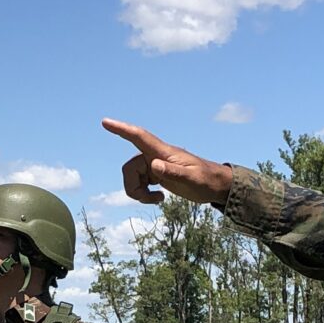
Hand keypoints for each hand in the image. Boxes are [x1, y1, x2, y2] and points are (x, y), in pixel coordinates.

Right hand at [102, 119, 232, 207]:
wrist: (217, 186)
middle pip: (130, 167)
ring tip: (157, 200)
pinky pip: (140, 182)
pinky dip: (143, 193)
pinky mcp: (158, 174)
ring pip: (132, 176)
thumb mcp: (192, 180)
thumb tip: (153, 166)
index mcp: (164, 152)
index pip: (139, 137)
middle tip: (150, 199)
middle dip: (133, 186)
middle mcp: (157, 156)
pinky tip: (159, 199)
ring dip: (138, 192)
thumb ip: (173, 173)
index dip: (122, 129)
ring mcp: (156, 165)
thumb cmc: (207, 180)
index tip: (105, 122)